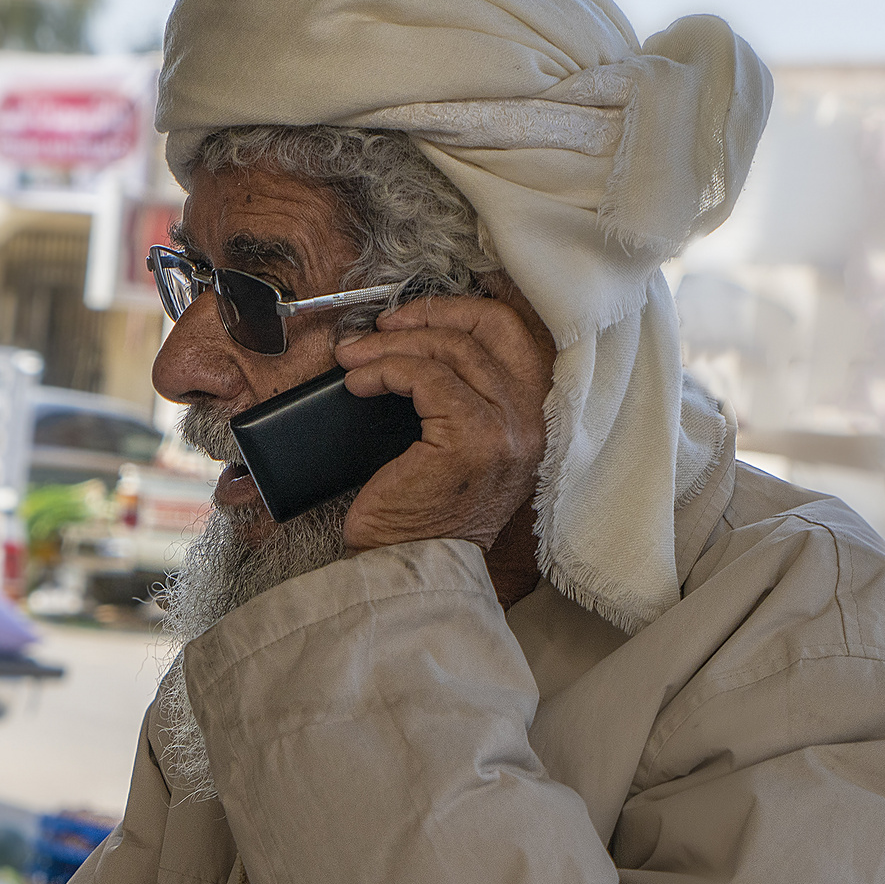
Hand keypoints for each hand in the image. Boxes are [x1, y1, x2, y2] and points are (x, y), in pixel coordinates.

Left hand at [335, 295, 555, 551]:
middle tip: (378, 329)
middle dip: (425, 317)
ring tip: (353, 359)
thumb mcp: (453, 450)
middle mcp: (531, 424)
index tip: (411, 319)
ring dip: (391, 346)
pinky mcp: (471, 439)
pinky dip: (384, 370)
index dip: (460, 313)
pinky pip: (424, 377)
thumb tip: (408, 348)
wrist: (410, 571)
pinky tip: (358, 384)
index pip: (512, 337)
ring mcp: (506, 431)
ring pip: (450, 351)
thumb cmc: (419, 520)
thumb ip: (455, 400)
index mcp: (531, 422)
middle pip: (486, 332)